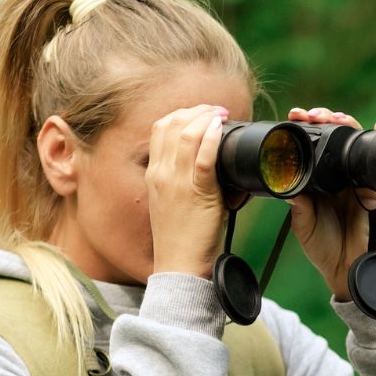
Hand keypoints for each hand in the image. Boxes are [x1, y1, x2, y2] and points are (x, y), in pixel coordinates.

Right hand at [146, 104, 242, 277]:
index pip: (159, 130)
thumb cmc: (182, 237)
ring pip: (187, 134)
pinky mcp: (197, 192)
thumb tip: (209, 164)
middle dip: (196, 111)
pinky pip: (203, 157)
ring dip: (207, 118)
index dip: (180, 114)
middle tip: (216, 110)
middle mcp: (161, 174)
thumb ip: (183, 180)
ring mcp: (177, 182)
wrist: (179, 265)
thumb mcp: (173, 201)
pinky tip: (221, 129)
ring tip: (222, 114)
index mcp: (154, 174)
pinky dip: (212, 138)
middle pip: (171, 125)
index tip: (200, 114)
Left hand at [285, 106, 375, 301]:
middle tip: (313, 114)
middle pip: (333, 138)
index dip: (304, 128)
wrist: (345, 267)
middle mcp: (336, 176)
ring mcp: (356, 181)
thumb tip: (290, 185)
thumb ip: (298, 205)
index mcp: (317, 181)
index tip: (294, 116)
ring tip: (338, 116)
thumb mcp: (302, 224)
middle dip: (325, 119)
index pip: (310, 146)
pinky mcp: (373, 189)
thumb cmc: (322, 247)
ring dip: (347, 125)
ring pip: (353, 144)